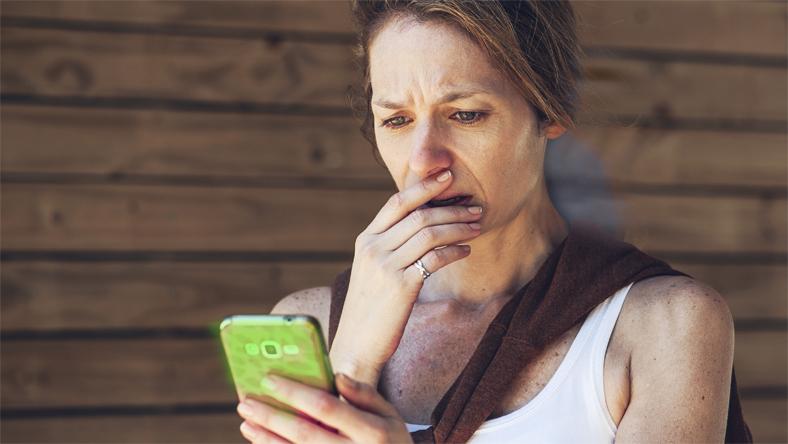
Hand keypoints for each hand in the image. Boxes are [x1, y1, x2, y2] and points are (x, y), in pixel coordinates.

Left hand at [236, 373, 413, 443]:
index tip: (269, 379)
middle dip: (272, 416)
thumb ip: (365, 394)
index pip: (326, 407)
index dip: (295, 393)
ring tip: (247, 423)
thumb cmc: (391, 442)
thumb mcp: (390, 416)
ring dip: (267, 439)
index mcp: (372, 432)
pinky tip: (263, 442)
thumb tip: (337, 375)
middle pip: (304, 433)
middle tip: (246, 402)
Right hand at [329, 169, 482, 384]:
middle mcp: (373, 248)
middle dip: (451, 208)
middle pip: (418, 215)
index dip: (423, 186)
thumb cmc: (370, 310)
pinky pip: (435, 258)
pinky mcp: (402, 285)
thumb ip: (389, 247)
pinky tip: (466, 252)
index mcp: (366, 240)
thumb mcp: (372, 272)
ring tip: (476, 226)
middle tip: (475, 207)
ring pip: (429, 233)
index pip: (396, 202)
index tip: (447, 176)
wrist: (357, 345)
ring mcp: (386, 266)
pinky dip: (454, 251)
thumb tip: (422, 227)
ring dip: (458, 227)